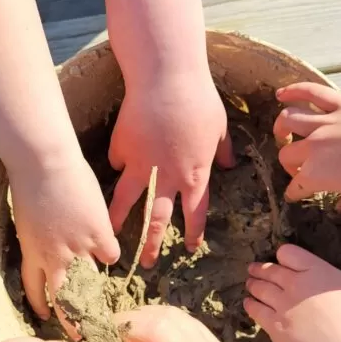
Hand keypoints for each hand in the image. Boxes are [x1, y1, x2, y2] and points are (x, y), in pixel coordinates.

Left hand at [9, 153, 119, 324]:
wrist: (44, 163)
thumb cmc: (29, 183)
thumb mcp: (27, 220)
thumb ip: (39, 239)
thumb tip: (52, 246)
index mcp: (32, 254)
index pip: (34, 290)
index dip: (41, 305)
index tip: (46, 315)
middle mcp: (54, 259)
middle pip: (62, 300)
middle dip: (70, 320)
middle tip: (79, 333)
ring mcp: (78, 249)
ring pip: (90, 284)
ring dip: (95, 294)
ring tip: (102, 302)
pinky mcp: (99, 235)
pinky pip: (110, 255)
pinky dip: (110, 253)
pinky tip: (110, 248)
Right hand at [108, 71, 234, 266]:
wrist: (167, 77)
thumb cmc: (200, 100)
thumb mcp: (220, 127)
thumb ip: (223, 151)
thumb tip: (231, 165)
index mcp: (195, 175)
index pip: (194, 213)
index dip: (193, 232)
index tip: (191, 248)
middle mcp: (167, 177)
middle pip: (158, 220)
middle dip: (153, 245)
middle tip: (147, 264)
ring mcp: (141, 165)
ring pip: (128, 202)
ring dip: (118, 222)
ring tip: (109, 237)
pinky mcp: (122, 149)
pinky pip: (118, 161)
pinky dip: (119, 163)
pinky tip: (119, 160)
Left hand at [244, 244, 340, 341]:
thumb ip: (322, 280)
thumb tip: (311, 281)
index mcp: (317, 270)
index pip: (288, 252)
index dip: (283, 257)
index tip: (282, 262)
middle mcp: (296, 283)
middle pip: (271, 270)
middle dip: (261, 269)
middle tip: (254, 269)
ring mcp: (283, 305)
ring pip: (260, 288)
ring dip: (253, 284)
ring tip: (250, 283)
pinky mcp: (275, 326)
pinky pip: (256, 310)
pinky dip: (251, 305)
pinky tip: (250, 304)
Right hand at [274, 83, 340, 211]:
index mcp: (318, 175)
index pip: (296, 187)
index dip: (294, 193)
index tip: (296, 195)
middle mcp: (314, 148)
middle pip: (287, 155)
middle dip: (288, 164)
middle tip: (298, 168)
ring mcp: (326, 123)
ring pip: (289, 120)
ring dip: (281, 127)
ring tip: (282, 133)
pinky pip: (312, 93)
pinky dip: (293, 90)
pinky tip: (281, 94)